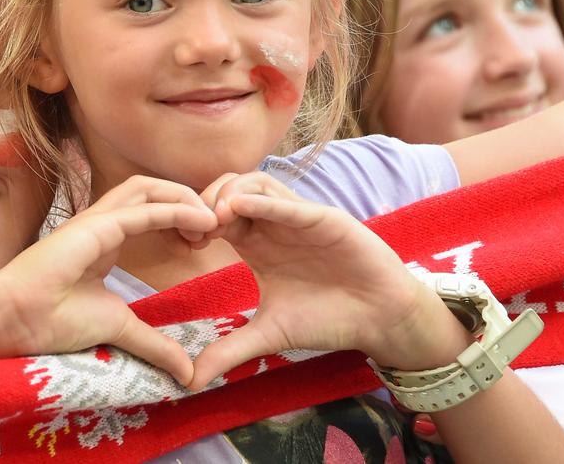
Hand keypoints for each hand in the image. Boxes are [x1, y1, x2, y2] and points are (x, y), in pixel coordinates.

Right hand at [0, 175, 218, 385]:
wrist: (15, 320)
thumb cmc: (52, 321)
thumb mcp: (119, 329)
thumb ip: (153, 344)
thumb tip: (186, 373)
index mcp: (104, 240)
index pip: (148, 211)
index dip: (179, 218)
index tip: (201, 244)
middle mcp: (101, 223)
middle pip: (151, 190)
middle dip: (186, 200)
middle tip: (213, 227)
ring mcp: (95, 220)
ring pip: (146, 188)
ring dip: (183, 197)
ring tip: (210, 220)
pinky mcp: (94, 226)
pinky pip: (142, 210)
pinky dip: (174, 210)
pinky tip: (199, 222)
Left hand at [188, 172, 462, 389]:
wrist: (380, 320)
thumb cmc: (328, 318)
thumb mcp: (269, 334)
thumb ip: (230, 350)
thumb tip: (190, 381)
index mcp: (256, 243)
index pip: (215, 214)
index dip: (193, 220)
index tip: (183, 242)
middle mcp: (273, 224)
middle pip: (228, 188)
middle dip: (204, 201)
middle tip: (193, 229)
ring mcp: (298, 217)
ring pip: (255, 183)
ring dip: (229, 194)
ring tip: (214, 221)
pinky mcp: (324, 219)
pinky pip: (289, 203)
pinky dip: (262, 203)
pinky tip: (238, 208)